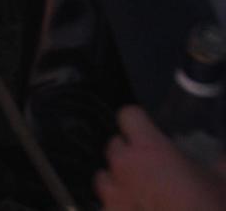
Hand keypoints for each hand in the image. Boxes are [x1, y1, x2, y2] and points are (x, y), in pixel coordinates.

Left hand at [96, 106, 225, 210]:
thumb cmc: (211, 206)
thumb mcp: (223, 179)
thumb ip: (220, 162)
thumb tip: (222, 157)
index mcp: (149, 149)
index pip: (128, 115)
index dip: (138, 121)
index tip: (147, 129)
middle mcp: (123, 166)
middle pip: (114, 145)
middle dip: (129, 152)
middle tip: (150, 166)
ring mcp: (112, 194)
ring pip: (103, 175)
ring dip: (117, 179)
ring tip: (138, 191)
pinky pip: (105, 204)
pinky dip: (117, 206)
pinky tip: (135, 210)